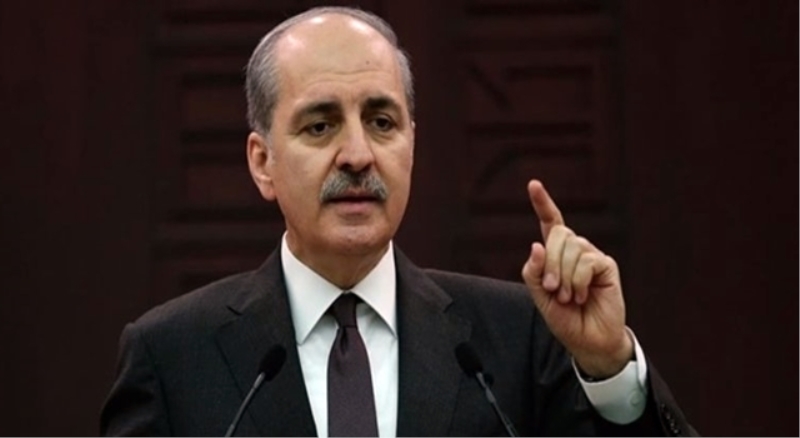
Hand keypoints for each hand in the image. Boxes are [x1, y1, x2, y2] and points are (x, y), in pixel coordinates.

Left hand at [521, 180, 632, 377]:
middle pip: (558, 235)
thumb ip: (533, 273)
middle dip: (550, 263)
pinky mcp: (606, 266)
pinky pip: (587, 261)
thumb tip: (537, 245)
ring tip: (568, 297)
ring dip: (564, 277)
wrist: (588, 341)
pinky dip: (578, 281)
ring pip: (572, 248)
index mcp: (556, 255)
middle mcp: (575, 251)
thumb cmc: (565, 318)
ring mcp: (591, 256)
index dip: (543, 203)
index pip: (550, 223)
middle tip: (552, 289)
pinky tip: (582, 295)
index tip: (533, 184)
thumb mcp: (539, 297)